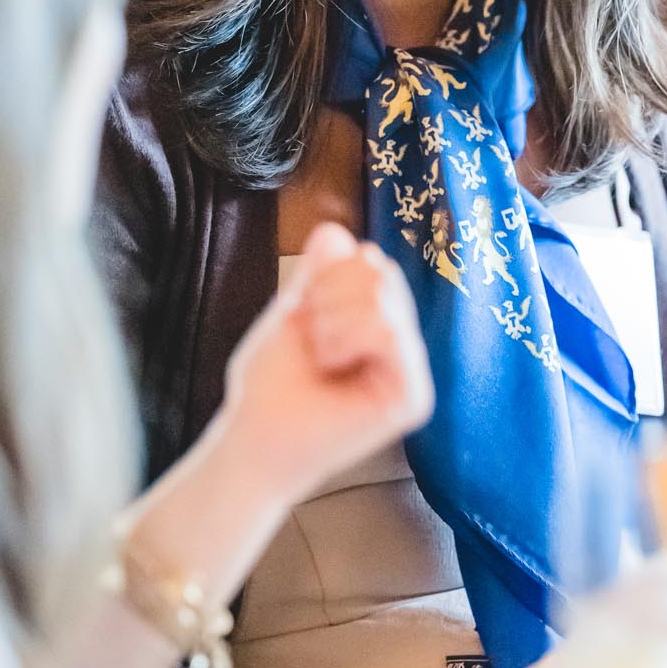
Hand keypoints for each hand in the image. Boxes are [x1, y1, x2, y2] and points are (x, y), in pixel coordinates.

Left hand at [220, 223, 433, 506]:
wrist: (254, 438)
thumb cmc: (271, 383)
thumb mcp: (294, 311)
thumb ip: (319, 271)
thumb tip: (336, 229)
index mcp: (378, 318)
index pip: (367, 257)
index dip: (325, 276)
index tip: (305, 315)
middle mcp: (401, 340)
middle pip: (378, 267)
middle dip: (328, 295)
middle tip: (314, 338)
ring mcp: (409, 367)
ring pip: (382, 294)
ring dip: (333, 321)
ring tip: (323, 356)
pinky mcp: (412, 396)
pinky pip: (390, 330)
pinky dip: (349, 339)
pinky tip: (335, 368)